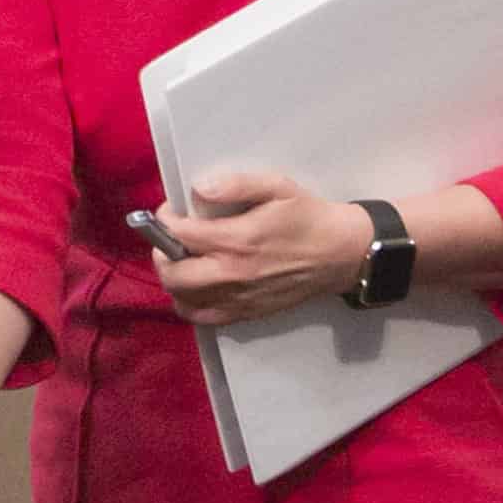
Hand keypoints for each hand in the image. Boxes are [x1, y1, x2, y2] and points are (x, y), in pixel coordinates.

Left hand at [149, 174, 370, 326]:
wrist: (341, 254)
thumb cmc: (307, 216)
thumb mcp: (277, 187)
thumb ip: (235, 185)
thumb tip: (198, 188)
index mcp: (237, 240)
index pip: (180, 235)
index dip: (165, 221)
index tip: (170, 210)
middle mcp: (232, 274)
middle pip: (172, 273)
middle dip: (161, 252)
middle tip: (169, 237)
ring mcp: (237, 298)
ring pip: (182, 298)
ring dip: (172, 277)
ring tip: (181, 259)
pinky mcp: (245, 314)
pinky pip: (202, 318)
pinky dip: (188, 303)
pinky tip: (195, 285)